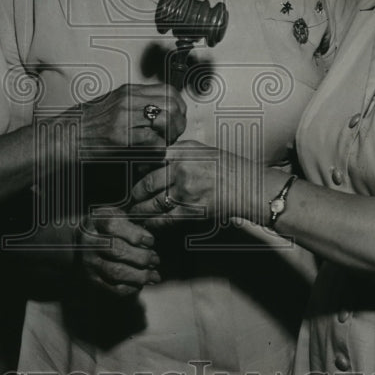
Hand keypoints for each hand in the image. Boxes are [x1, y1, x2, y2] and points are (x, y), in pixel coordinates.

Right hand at [74, 83, 185, 149]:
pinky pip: (152, 140)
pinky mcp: (120, 135)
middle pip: (172, 104)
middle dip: (178, 122)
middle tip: (172, 136)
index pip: (169, 90)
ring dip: (169, 136)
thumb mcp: (114, 104)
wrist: (67, 136)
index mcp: (129, 90)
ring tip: (161, 144)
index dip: (179, 106)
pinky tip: (151, 152)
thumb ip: (137, 104)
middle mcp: (128, 99)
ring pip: (166, 120)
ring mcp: (123, 116)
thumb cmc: (89, 124)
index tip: (176, 119)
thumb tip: (162, 109)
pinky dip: (158, 149)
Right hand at [77, 207, 160, 295]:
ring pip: (115, 271)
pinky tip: (140, 284)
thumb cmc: (107, 228)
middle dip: (141, 257)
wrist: (81, 244)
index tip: (150, 241)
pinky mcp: (93, 280)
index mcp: (95, 221)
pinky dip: (130, 288)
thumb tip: (149, 240)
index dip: (135, 234)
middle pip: (116, 250)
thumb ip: (132, 223)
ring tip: (154, 276)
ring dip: (139, 276)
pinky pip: (112, 288)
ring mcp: (89, 262)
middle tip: (155, 259)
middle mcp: (88, 242)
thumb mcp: (117, 216)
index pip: (113, 225)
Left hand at [128, 140, 266, 228]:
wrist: (248, 186)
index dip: (135, 170)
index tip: (128, 176)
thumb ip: (178, 152)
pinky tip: (148, 224)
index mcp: (182, 152)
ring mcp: (185, 190)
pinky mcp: (191, 210)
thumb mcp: (201, 150)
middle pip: (146, 183)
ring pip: (152, 203)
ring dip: (140, 211)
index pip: (149, 159)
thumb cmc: (228, 168)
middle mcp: (181, 169)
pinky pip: (165, 219)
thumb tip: (157, 158)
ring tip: (133, 214)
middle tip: (127, 200)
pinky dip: (154, 223)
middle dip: (134, 195)